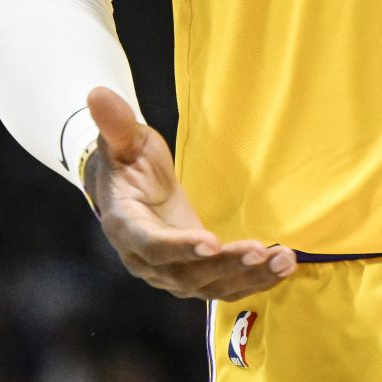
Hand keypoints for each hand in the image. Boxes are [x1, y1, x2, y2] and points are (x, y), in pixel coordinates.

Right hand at [84, 87, 296, 301]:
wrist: (128, 190)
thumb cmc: (128, 161)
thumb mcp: (123, 141)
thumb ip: (116, 124)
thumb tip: (97, 93)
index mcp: (126, 227)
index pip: (152, 245)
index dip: (179, 247)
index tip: (211, 242)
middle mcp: (145, 260)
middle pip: (185, 273)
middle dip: (224, 265)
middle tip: (260, 252)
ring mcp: (170, 273)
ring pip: (209, 286)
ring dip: (248, 277)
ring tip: (284, 262)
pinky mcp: (193, 275)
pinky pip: (223, 287)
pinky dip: (254, 282)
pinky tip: (282, 268)